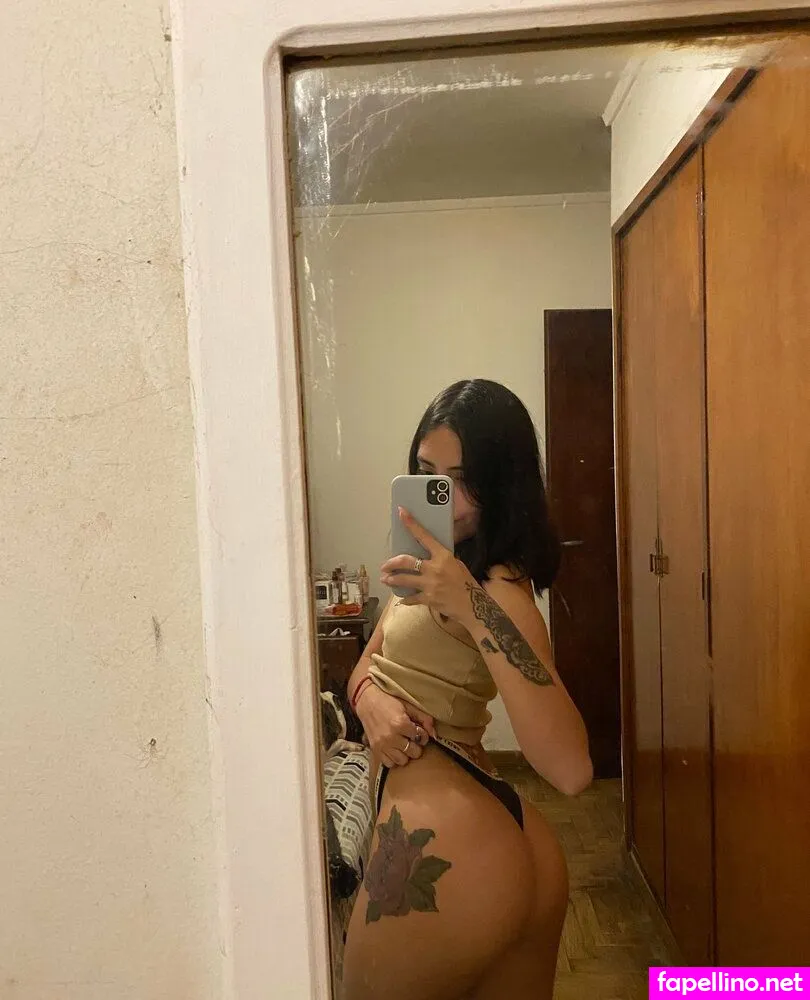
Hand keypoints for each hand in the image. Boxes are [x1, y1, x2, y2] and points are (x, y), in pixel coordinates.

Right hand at [356, 683, 435, 768]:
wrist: (367, 701)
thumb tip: (434, 734)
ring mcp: (382, 745)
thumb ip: (424, 718)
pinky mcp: (375, 749)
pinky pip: (388, 763)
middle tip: (411, 739)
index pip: (420, 737)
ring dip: (405, 754)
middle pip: (414, 752)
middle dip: (415, 746)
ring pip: (402, 760)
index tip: (418, 732)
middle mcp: (392, 737)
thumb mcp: (408, 706)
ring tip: (403, 745)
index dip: (422, 735)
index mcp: (401, 724)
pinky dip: (393, 759)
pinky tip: (394, 750)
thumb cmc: (388, 702)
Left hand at [380, 507, 477, 623]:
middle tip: (384, 566)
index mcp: (443, 556)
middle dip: (391, 563)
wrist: (473, 605)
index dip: (411, 524)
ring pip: (403, 580)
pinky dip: (405, 598)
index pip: (424, 536)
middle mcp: (434, 568)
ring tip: (385, 580)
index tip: (401, 513)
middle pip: (406, 561)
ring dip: (392, 580)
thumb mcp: (456, 564)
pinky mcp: (428, 599)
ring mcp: (430, 584)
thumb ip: (441, 559)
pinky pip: (411, 598)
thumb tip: (429, 554)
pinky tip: (402, 599)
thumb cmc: (466, 583)